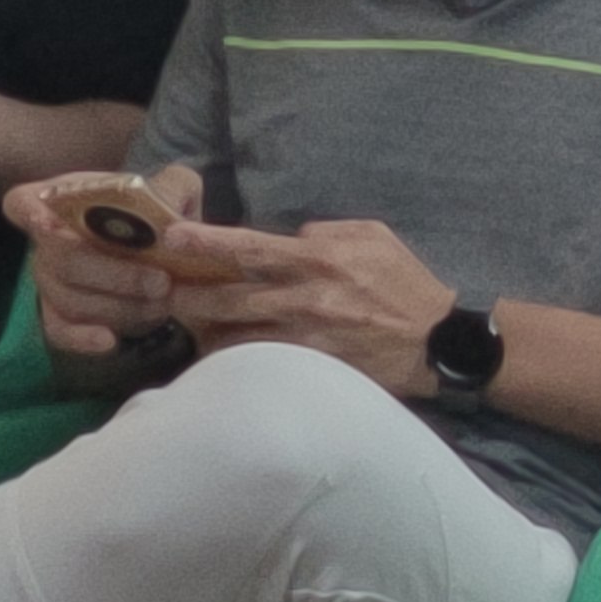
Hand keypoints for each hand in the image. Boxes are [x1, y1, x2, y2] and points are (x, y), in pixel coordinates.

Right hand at [13, 160, 197, 360]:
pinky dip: (81, 338)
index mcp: (59, 200)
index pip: (22, 203)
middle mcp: (43, 240)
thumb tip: (171, 214)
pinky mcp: (58, 316)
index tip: (46, 221)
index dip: (28, 212)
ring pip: (67, 297)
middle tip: (160, 282)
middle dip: (111, 272)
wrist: (160, 255)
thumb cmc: (152, 215)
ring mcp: (47, 281)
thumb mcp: (170, 188)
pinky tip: (109, 341)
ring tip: (160, 306)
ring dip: (116, 305)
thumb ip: (174, 187)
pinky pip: (59, 331)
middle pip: (59, 257)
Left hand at [156, 210, 455, 395]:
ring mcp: (308, 340)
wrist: (441, 342)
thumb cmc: (406, 282)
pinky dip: (236, 363)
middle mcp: (307, 299)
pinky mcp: (314, 370)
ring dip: (205, 333)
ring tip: (181, 326)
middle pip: (231, 298)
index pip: (251, 247)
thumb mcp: (372, 237)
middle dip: (189, 296)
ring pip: (238, 338)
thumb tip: (290, 234)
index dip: (207, 243)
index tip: (172, 238)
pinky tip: (216, 360)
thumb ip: (326, 231)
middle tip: (158, 292)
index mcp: (319, 259)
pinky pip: (263, 366)